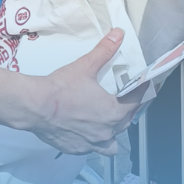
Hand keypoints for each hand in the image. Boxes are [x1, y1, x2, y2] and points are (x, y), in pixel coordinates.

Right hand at [28, 29, 142, 154]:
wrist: (36, 106)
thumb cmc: (62, 88)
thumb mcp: (85, 66)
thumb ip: (105, 50)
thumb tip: (119, 34)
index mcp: (112, 112)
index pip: (136, 103)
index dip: (142, 93)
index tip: (146, 88)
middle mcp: (106, 132)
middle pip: (125, 123)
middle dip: (127, 111)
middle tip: (125, 100)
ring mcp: (91, 144)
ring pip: (111, 144)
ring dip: (112, 133)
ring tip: (106, 122)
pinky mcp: (76, 149)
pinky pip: (92, 148)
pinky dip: (92, 140)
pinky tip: (85, 129)